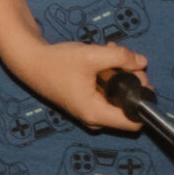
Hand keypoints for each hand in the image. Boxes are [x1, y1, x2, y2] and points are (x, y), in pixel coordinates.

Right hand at [2, 37, 147, 132]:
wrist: (30, 61)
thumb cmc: (58, 62)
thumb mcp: (93, 55)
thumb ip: (121, 58)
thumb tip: (143, 62)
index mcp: (96, 114)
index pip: (134, 123)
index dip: (142, 100)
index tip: (139, 78)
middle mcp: (94, 118)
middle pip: (127, 106)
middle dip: (130, 80)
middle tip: (125, 59)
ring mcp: (89, 111)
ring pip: (116, 96)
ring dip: (119, 73)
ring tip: (111, 52)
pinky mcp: (85, 102)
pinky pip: (105, 92)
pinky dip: (108, 75)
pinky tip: (103, 57)